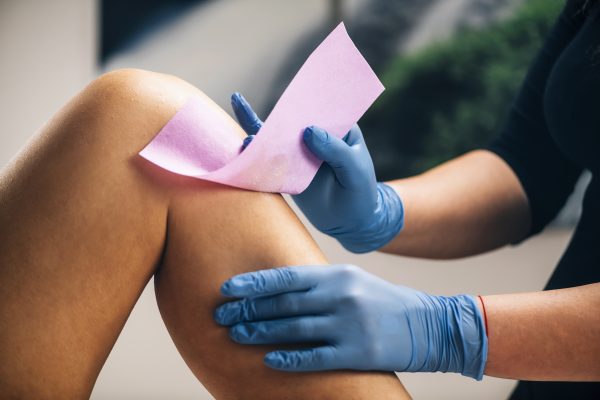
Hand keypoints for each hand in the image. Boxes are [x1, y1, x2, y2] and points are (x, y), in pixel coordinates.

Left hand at [214, 264, 487, 379]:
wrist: (429, 324)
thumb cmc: (383, 301)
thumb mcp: (352, 280)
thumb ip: (318, 282)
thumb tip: (277, 287)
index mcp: (337, 275)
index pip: (286, 277)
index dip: (254, 284)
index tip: (227, 289)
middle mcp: (340, 296)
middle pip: (284, 304)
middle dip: (249, 310)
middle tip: (221, 316)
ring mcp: (349, 325)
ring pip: (294, 329)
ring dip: (261, 332)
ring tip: (236, 335)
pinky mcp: (358, 353)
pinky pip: (315, 357)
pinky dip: (290, 359)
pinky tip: (269, 360)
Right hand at [231, 92, 403, 252]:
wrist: (351, 224)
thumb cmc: (360, 193)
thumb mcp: (355, 170)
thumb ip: (335, 150)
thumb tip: (308, 131)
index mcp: (339, 130)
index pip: (320, 110)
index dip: (303, 100)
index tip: (286, 93)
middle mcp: (317, 138)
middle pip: (293, 121)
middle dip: (272, 111)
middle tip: (240, 98)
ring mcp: (301, 156)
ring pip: (277, 140)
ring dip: (258, 130)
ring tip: (236, 111)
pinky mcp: (290, 174)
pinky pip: (271, 163)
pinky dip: (256, 157)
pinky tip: (241, 149)